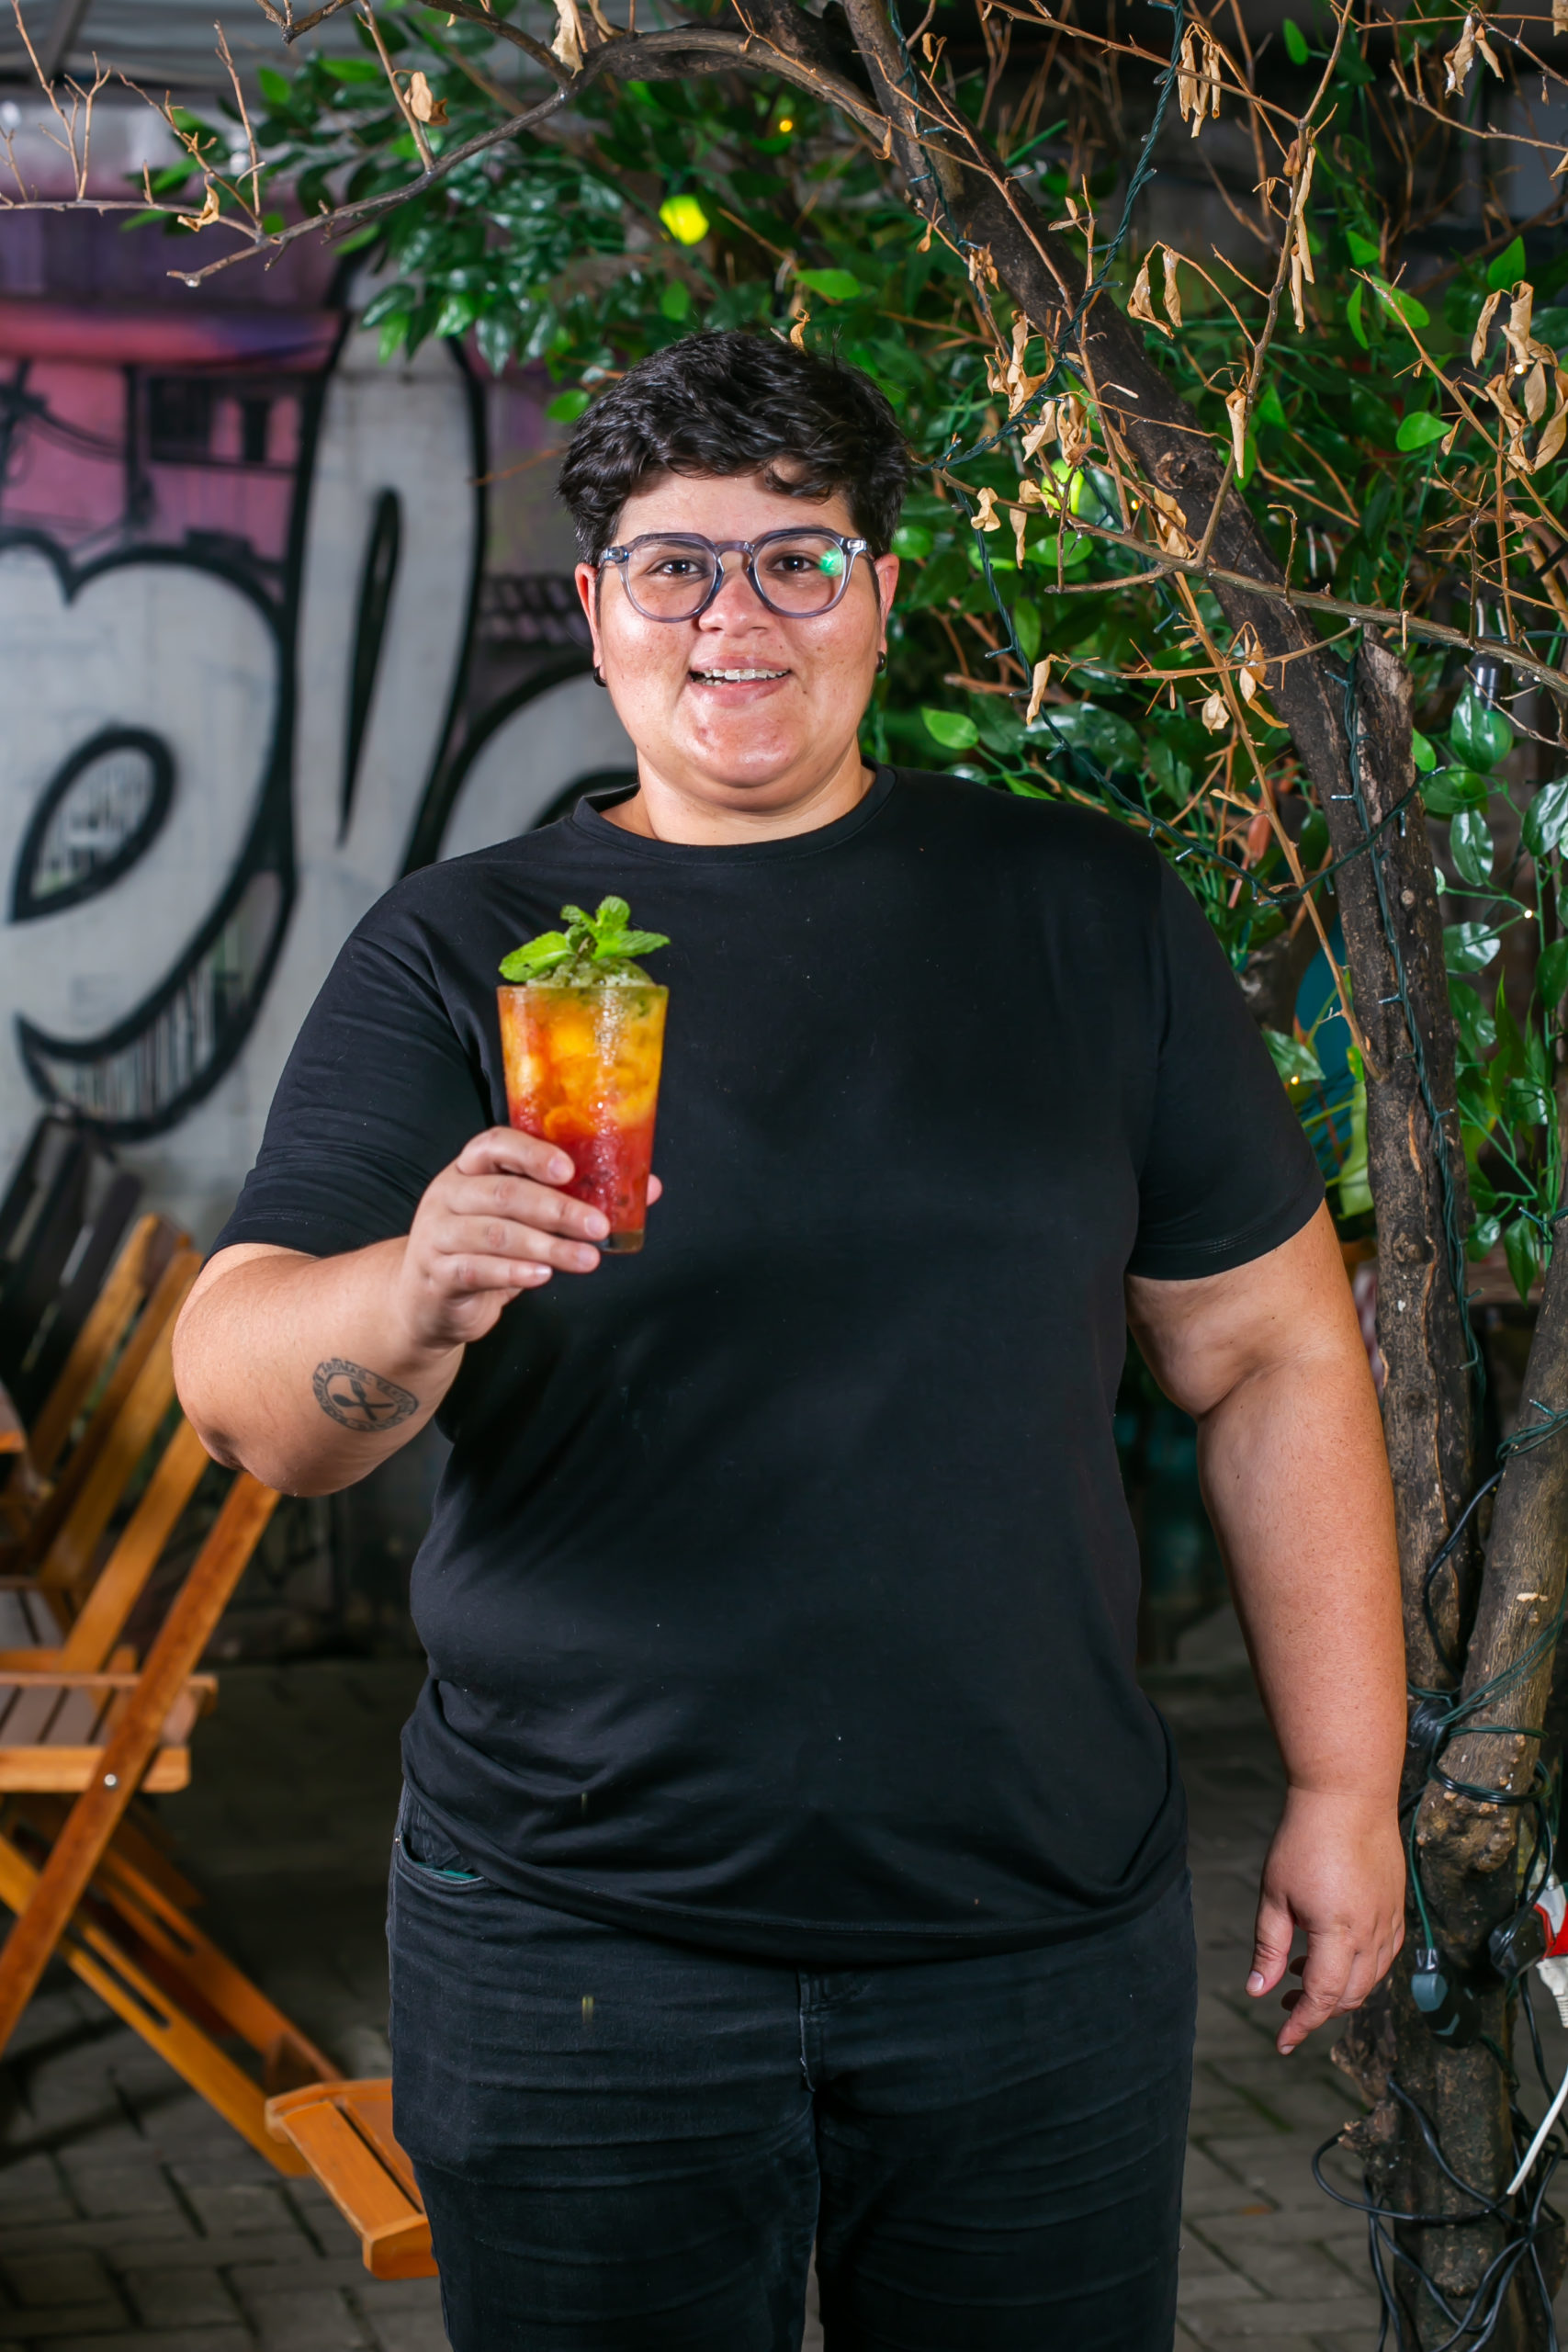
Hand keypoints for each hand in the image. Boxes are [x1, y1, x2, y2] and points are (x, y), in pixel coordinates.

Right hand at [395, 1126, 662, 1351]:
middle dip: (557, 1208)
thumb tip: (648, 1187)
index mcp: (470, 1169)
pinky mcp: (436, 1273)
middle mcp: (449, 1193)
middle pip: (504, 1192)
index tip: (569, 1169)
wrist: (426, 1299)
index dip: (532, 1152)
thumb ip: (575, 1200)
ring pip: (494, 1234)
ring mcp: (437, 1233)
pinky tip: (543, 1275)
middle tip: (598, 1226)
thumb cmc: (485, 1249)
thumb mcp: (524, 1219)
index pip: (494, 1144)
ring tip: (585, 1259)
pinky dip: (513, 1272)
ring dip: (546, 1245)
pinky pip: (476, 1269)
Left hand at [1246, 1786, 1404, 2054]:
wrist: (1349, 1796)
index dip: (1301, 2024)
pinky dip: (1360, 1970)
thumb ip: (1268, 1946)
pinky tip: (1334, 1955)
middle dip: (1317, 2010)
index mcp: (1338, 1935)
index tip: (1282, 2042)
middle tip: (1284, 2003)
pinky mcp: (1397, 1909)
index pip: (1321, 1998)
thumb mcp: (1274, 1895)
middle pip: (1349, 1996)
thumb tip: (1258, 1991)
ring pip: (1370, 1980)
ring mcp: (1390, 1923)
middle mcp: (1372, 1936)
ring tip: (1299, 1975)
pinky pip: (1384, 1957)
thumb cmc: (1304, 1840)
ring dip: (1339, 1991)